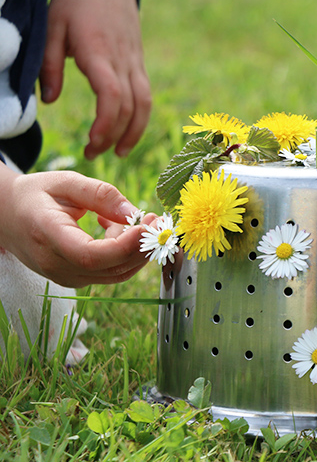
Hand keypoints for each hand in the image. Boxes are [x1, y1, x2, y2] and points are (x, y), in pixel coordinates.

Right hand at [0, 169, 154, 287]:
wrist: (6, 215)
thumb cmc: (35, 195)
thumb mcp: (65, 182)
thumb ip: (100, 195)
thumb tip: (134, 212)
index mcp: (47, 236)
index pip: (90, 255)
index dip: (124, 246)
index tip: (146, 226)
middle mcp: (55, 264)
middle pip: (110, 268)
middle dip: (141, 245)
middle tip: (156, 220)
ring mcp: (65, 277)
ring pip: (116, 273)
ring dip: (136, 249)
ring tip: (135, 219)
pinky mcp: (76, 279)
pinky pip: (111, 272)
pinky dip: (125, 253)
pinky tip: (117, 228)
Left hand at [41, 0, 150, 158]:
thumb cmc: (76, 2)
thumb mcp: (52, 28)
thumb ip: (49, 66)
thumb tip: (49, 102)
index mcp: (99, 53)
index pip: (112, 97)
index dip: (106, 124)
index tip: (92, 142)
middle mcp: (123, 61)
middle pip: (130, 108)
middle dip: (114, 137)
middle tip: (92, 154)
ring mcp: (135, 63)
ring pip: (144, 106)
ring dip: (134, 133)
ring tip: (117, 152)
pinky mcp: (139, 64)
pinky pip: (145, 97)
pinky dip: (139, 119)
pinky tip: (126, 132)